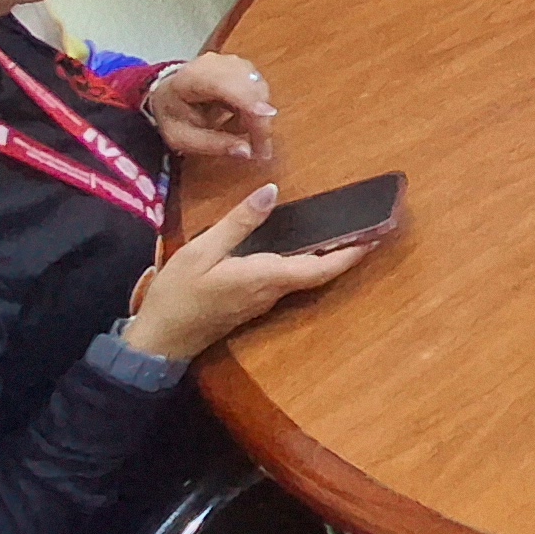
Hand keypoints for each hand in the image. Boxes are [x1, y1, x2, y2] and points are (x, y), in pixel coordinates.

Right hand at [122, 183, 372, 362]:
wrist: (158, 343)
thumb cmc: (178, 296)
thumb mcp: (203, 251)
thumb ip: (239, 222)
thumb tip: (271, 191)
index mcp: (265, 277)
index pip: (320, 267)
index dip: (351, 253)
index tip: (376, 236)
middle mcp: (272, 292)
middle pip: (319, 273)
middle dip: (347, 253)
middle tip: (370, 230)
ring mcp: (263, 301)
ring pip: (306, 278)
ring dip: (329, 259)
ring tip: (346, 234)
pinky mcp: (253, 303)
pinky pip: (289, 281)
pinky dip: (307, 265)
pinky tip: (306, 250)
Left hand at [145, 52, 276, 162]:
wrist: (168, 91)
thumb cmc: (173, 114)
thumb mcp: (183, 138)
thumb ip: (212, 144)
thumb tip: (248, 152)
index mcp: (193, 78)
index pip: (229, 87)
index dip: (252, 107)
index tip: (265, 136)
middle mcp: (217, 63)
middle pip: (252, 88)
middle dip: (259, 122)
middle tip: (257, 150)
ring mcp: (233, 61)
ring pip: (260, 90)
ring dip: (256, 116)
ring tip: (234, 130)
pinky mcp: (244, 66)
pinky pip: (260, 89)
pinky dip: (255, 108)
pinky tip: (238, 117)